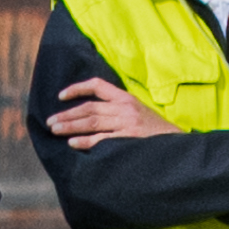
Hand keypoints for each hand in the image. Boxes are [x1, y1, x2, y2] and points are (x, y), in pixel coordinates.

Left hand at [38, 74, 159, 150]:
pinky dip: (85, 141)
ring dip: (70, 126)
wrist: (178, 144)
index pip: (97, 85)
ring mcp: (127, 122)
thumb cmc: (155, 131)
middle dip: (67, 114)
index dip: (77, 88)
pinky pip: (102, 139)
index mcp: (126, 97)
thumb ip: (118, 109)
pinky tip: (73, 143)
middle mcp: (125, 107)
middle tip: (50, 122)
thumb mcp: (139, 112)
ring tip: (55, 130)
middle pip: (89, 107)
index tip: (61, 96)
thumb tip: (90, 115)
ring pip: (91, 121)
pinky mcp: (129, 138)